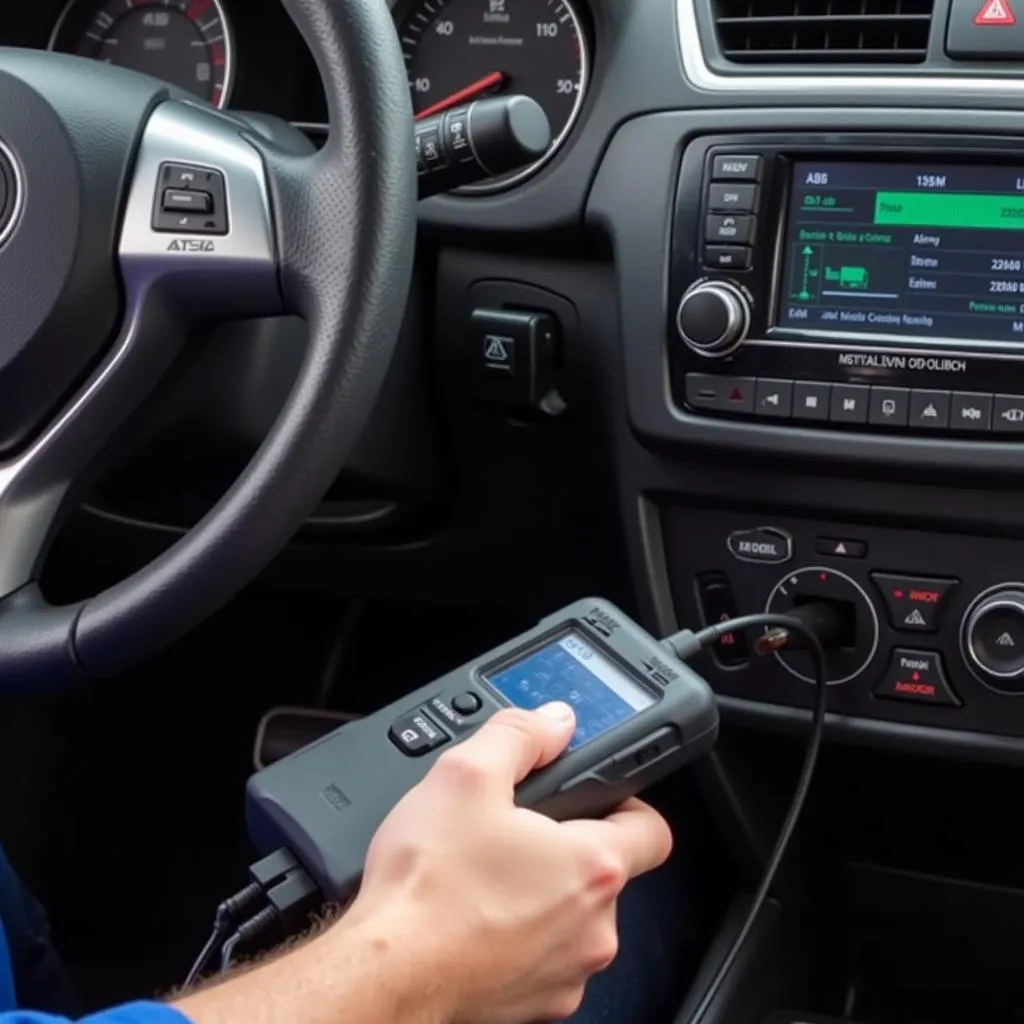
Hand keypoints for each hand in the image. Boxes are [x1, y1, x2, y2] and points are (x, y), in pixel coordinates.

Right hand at [343, 702, 672, 1023]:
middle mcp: (594, 929)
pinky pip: (541, 960)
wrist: (384, 977)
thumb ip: (518, 736)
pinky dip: (516, 940)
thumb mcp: (465, 776)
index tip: (591, 798)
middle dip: (564, 850)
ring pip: (570, 920)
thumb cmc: (427, 889)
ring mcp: (565, 974)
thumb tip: (551, 723)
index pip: (652, 828)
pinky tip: (472, 920)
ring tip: (483, 877)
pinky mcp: (533, 1006)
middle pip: (603, 873)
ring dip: (539, 897)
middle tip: (513, 833)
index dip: (625, 803)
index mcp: (592, 868)